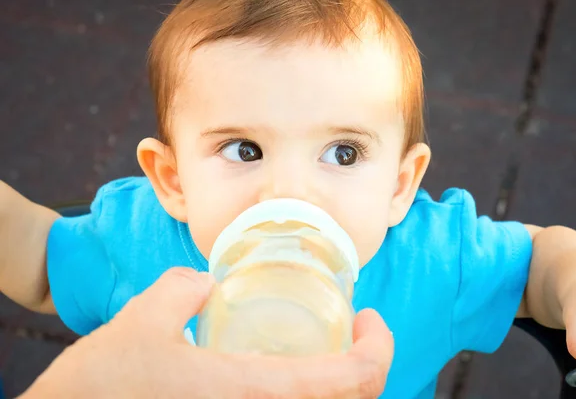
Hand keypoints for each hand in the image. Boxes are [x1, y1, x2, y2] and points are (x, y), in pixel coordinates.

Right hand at [20, 267, 393, 397]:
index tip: (367, 318)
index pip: (353, 381)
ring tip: (329, 348)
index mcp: (252, 394)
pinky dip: (310, 396)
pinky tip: (284, 372)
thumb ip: (181, 290)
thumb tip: (203, 284)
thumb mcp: (142, 319)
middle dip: (367, 368)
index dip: (377, 348)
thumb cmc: (102, 387)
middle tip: (354, 329)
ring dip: (340, 387)